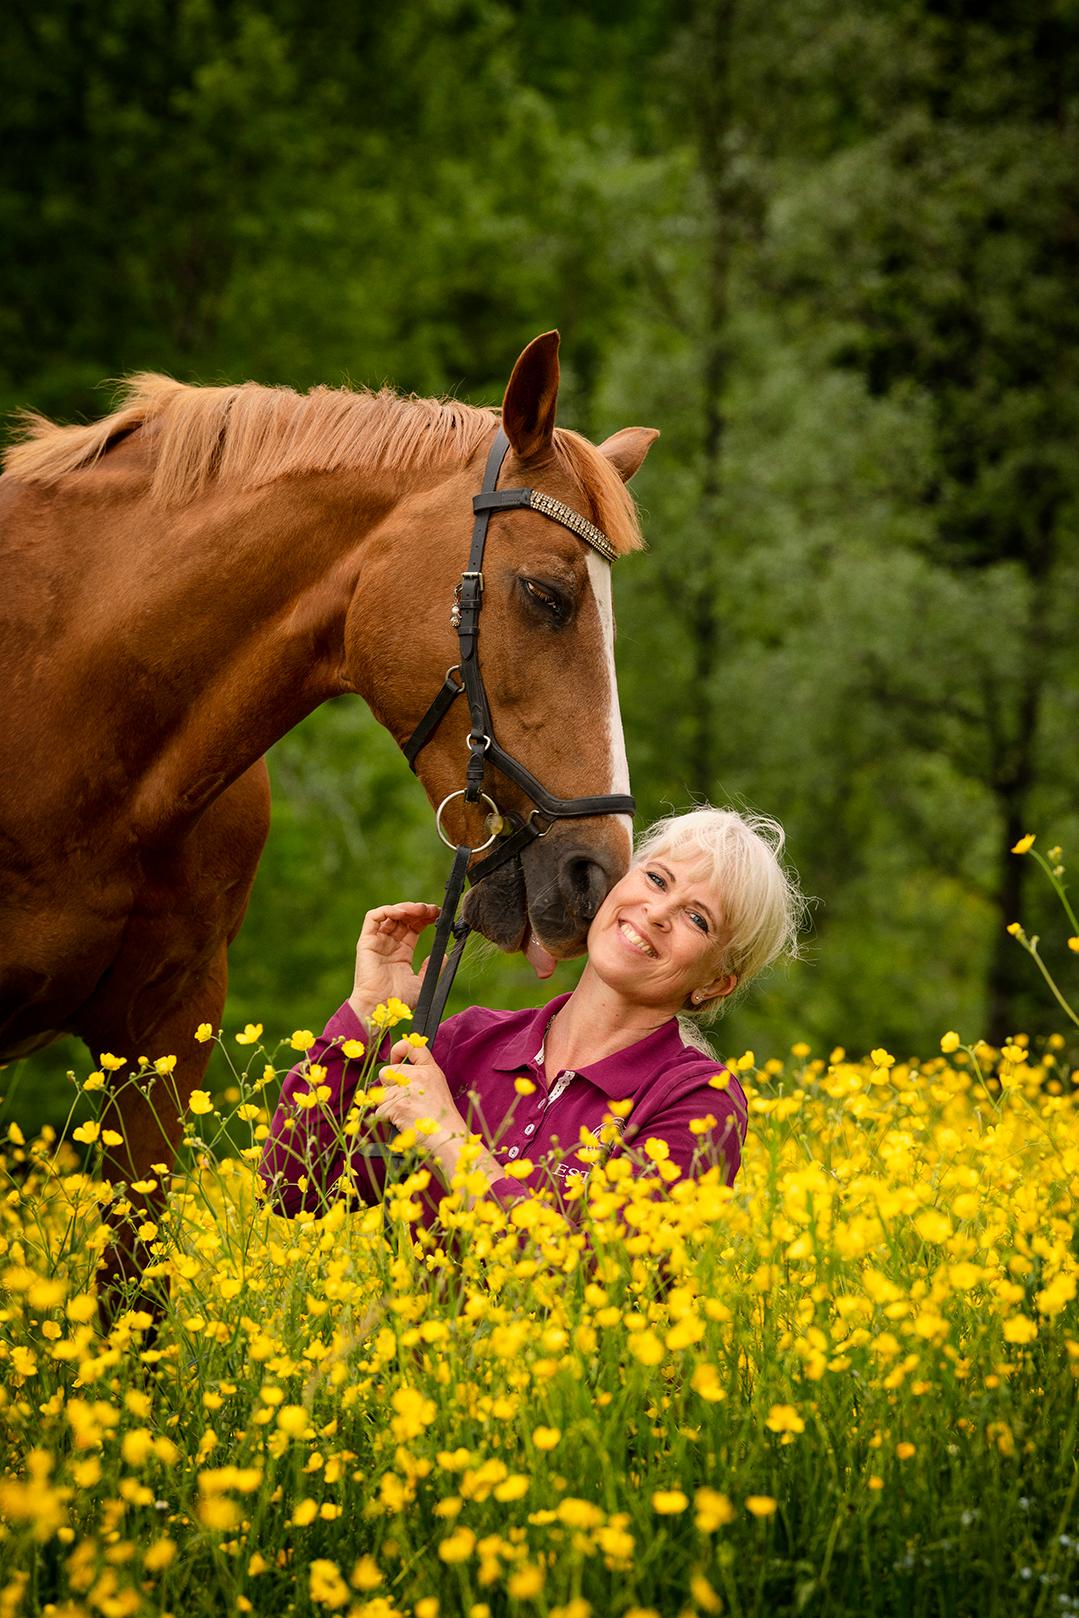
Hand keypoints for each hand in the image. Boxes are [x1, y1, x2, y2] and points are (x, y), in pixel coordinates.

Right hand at [348, 902, 441, 1023]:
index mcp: (402, 953)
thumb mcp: (423, 983)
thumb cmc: (399, 1001)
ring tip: (420, 909)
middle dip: (419, 910)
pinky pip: (373, 918)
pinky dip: (387, 910)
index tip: (439, 915)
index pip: (414, 927)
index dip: (426, 918)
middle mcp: (389, 944)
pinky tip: (401, 913)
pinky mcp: (366, 941)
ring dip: (406, 908)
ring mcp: (377, 942)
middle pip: (404, 918)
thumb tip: (444, 955)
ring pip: (390, 914)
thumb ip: (433, 968)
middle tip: (432, 909)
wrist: (381, 1008)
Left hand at [370, 1040, 462, 1148]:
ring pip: (380, 1094)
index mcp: (430, 1070)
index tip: (394, 1061)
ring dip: (387, 1106)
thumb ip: (420, 1078)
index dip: (398, 1051)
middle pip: (386, 1072)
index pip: (412, 1046)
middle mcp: (418, 1076)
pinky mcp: (397, 1106)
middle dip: (388, 1087)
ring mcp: (407, 1090)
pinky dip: (387, 1120)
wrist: (447, 1138)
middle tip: (403, 1101)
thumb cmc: (442, 1120)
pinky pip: (380, 1110)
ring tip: (405, 1115)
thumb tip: (396, 1075)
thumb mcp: (438, 1089)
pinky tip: (403, 1123)